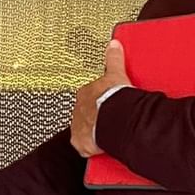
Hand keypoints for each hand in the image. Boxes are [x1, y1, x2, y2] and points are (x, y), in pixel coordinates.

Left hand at [70, 39, 128, 157]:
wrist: (114, 117)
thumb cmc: (114, 98)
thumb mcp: (115, 73)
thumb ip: (114, 58)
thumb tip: (114, 45)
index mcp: (85, 94)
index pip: (91, 97)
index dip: (101, 103)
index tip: (110, 106)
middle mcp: (79, 111)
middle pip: (88, 115)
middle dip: (98, 118)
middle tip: (111, 122)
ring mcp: (79, 127)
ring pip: (86, 131)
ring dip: (95, 134)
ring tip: (109, 136)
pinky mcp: (82, 143)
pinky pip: (86, 147)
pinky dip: (94, 149)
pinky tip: (104, 148)